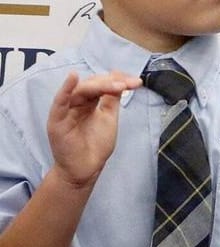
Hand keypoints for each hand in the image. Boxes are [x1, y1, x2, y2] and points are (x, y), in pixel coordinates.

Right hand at [45, 70, 140, 193]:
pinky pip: (59, 103)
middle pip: (92, 86)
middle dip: (111, 82)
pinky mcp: (57, 122)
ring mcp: (66, 111)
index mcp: (88, 102)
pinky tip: (73, 78)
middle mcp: (76, 104)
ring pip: (80, 91)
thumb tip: (121, 80)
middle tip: (128, 84)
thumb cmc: (95, 145)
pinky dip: (65, 90)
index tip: (135, 82)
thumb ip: (112, 100)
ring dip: (99, 85)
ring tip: (117, 85)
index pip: (101, 85)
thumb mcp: (109, 118)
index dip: (117, 81)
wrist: (85, 168)